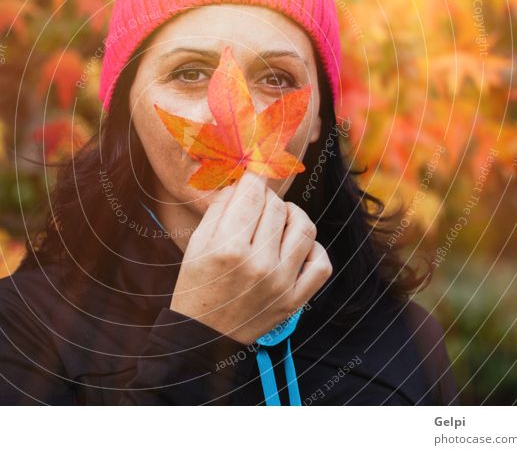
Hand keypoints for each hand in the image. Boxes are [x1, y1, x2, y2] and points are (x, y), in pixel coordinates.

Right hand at [169, 171, 332, 344]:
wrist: (203, 335)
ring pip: (304, 228)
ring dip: (293, 215)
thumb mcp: (196, 244)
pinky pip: (321, 264)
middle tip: (259, 201)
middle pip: (277, 207)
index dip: (253, 180)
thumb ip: (219, 209)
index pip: (252, 195)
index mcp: (227, 248)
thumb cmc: (197, 285)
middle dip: (267, 196)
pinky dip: (313, 248)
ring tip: (280, 218)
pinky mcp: (294, 300)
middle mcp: (257, 264)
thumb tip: (242, 183)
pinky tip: (296, 246)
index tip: (250, 180)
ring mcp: (280, 283)